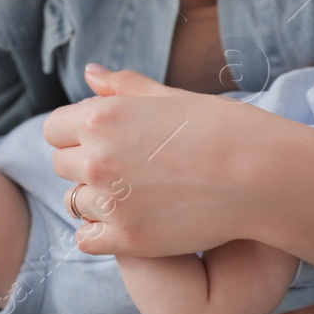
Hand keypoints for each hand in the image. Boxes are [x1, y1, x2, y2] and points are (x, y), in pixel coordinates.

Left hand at [44, 64, 265, 256]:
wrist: (259, 174)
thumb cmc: (219, 126)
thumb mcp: (168, 97)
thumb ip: (123, 86)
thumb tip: (90, 73)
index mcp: (101, 118)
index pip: (54, 129)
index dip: (77, 132)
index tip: (106, 138)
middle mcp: (97, 160)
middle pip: (61, 165)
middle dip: (85, 162)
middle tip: (127, 165)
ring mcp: (111, 203)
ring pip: (75, 202)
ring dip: (96, 198)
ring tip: (135, 192)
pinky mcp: (128, 240)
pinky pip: (86, 239)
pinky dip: (101, 232)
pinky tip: (130, 220)